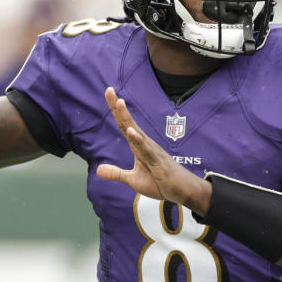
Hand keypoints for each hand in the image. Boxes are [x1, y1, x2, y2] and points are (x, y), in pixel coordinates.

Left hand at [96, 87, 210, 213]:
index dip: (116, 110)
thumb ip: (116, 173)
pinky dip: (139, 141)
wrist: (183, 191)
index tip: (109, 92)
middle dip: (118, 108)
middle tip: (109, 90)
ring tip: (119, 103)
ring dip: (128, 118)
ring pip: (137, 132)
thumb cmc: (160, 182)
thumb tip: (98, 169)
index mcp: (138, 145)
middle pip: (128, 123)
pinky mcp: (158, 163)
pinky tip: (131, 132)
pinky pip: (147, 151)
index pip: (124, 125)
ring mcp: (152, 152)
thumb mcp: (133, 180)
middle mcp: (145, 144)